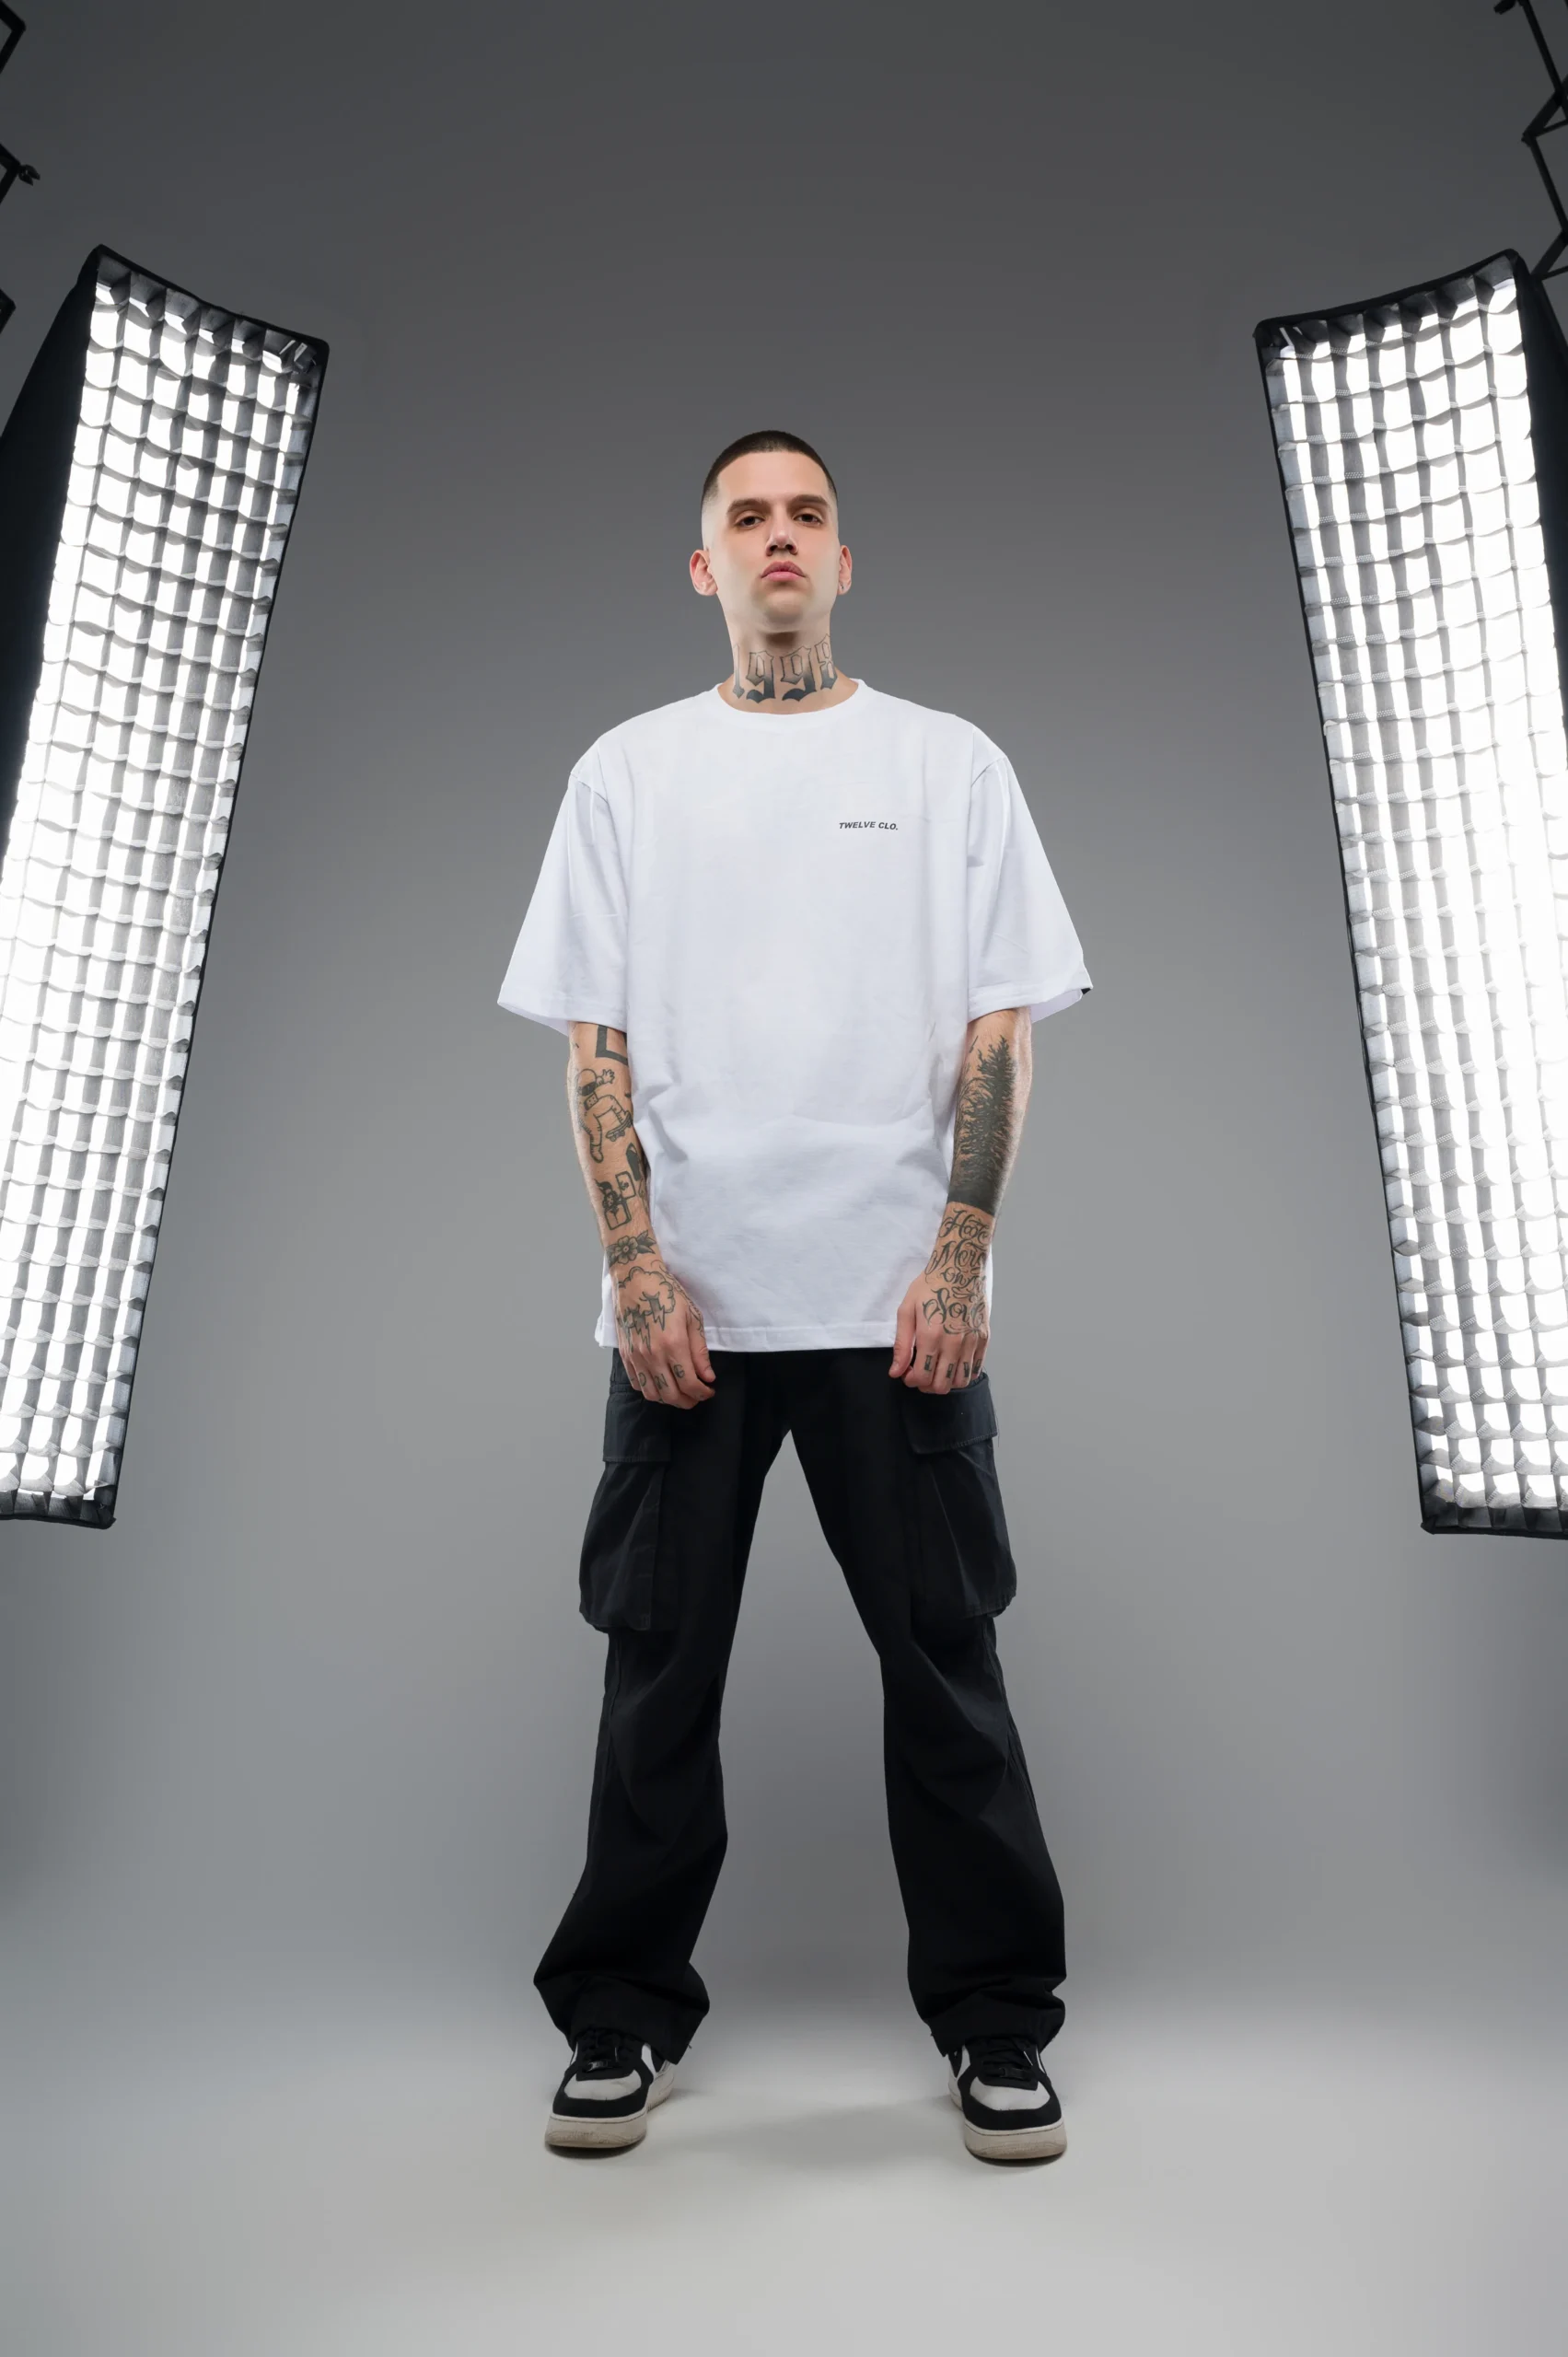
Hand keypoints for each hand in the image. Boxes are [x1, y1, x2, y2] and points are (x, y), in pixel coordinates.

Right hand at [615, 1258, 715, 1405]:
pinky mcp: (625, 1356)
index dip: (702, 1393)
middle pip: (671, 1395)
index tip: (709, 1390)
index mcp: (673, 1344)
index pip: (689, 1384)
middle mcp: (653, 1355)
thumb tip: (707, 1376)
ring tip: (680, 1392)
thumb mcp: (692, 1318)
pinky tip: (661, 1384)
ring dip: (669, 1399)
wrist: (635, 1280)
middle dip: (688, 1401)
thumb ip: (700, 1351)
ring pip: (652, 1394)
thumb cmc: (667, 1294)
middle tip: (697, 1396)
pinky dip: (650, 1391)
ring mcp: (636, 1357)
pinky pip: (637, 1384)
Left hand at [889, 1267, 987, 1391]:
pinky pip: (976, 1369)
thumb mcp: (907, 1310)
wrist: (960, 1267)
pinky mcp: (984, 1338)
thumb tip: (896, 1371)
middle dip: (926, 1385)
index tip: (907, 1372)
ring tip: (937, 1369)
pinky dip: (963, 1373)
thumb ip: (902, 1344)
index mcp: (931, 1336)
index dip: (910, 1381)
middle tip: (920, 1372)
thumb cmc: (930, 1285)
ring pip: (960, 1382)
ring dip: (945, 1382)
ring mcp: (972, 1342)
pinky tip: (953, 1363)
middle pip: (941, 1386)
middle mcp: (953, 1343)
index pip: (921, 1377)